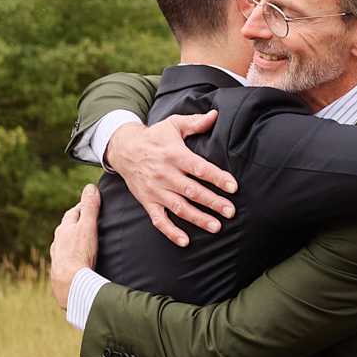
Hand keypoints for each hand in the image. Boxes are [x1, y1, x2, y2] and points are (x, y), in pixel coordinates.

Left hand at [50, 182, 100, 307]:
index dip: (83, 206)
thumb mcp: (88, 227)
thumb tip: (90, 187)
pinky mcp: (60, 269)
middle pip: (68, 227)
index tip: (92, 203)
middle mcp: (58, 241)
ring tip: (84, 240)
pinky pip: (66, 257)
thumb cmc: (80, 255)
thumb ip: (90, 207)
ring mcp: (57, 255)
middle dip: (77, 222)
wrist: (70, 283)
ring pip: (65, 242)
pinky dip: (72, 254)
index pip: (73, 212)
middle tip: (90, 220)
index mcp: (64, 229)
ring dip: (73, 239)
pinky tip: (78, 259)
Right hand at [104, 114, 234, 247]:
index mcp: (174, 155)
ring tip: (216, 227)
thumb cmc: (155, 137)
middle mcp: (165, 174)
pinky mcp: (147, 201)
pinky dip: (171, 232)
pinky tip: (185, 241)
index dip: (217, 178)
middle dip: (213, 202)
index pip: (199, 168)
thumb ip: (196, 122)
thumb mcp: (173, 124)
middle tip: (230, 212)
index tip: (233, 187)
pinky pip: (159, 220)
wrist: (124, 149)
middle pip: (192, 191)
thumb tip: (215, 115)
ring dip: (198, 218)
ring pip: (179, 207)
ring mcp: (156, 190)